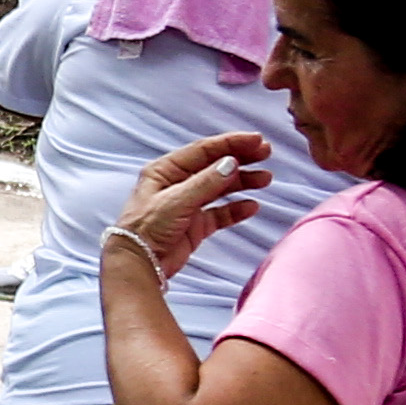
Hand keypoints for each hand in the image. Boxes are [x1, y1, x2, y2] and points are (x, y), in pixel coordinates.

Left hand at [112, 129, 273, 279]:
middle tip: (266, 153)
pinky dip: (236, 209)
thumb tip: (231, 163)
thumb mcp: (176, 201)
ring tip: (265, 178)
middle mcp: (177, 184)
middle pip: (215, 166)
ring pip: (220, 188)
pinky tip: (251, 206)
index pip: (204, 150)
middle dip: (241, 158)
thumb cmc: (147, 228)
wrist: (139, 264)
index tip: (257, 140)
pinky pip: (220, 213)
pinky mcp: (195, 225)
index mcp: (166, 170)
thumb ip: (206, 182)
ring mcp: (187, 204)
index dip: (231, 143)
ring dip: (242, 182)